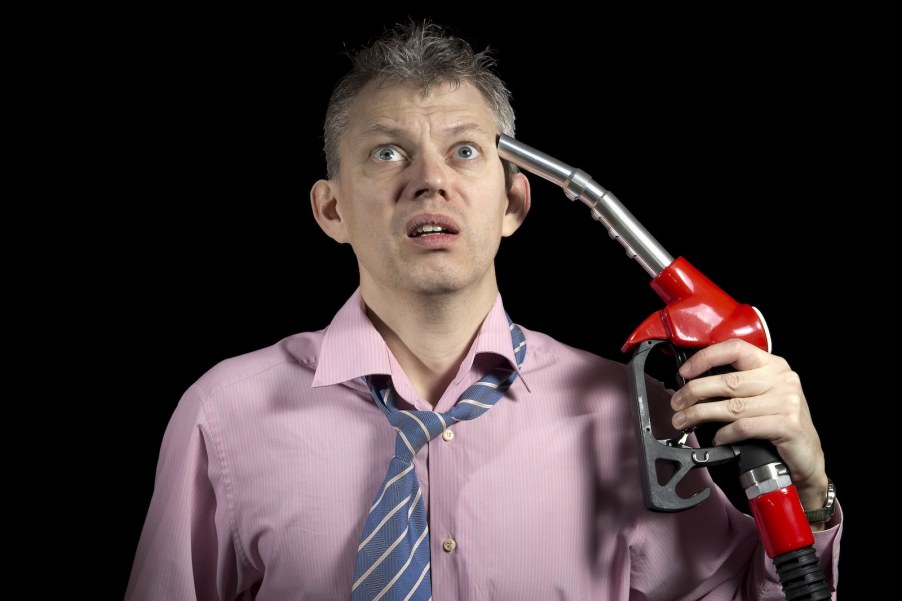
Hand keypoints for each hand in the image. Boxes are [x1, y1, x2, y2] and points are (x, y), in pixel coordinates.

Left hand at [669, 339, 827, 514]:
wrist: (808, 457)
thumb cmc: (780, 423)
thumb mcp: (762, 394)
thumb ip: (737, 384)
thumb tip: (694, 384)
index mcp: (773, 365)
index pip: (735, 349)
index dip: (706, 357)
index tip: (685, 372)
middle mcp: (781, 379)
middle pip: (728, 381)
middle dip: (694, 392)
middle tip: (677, 403)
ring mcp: (787, 402)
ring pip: (732, 406)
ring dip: (701, 414)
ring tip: (684, 421)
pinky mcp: (787, 425)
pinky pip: (744, 427)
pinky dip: (724, 434)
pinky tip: (717, 438)